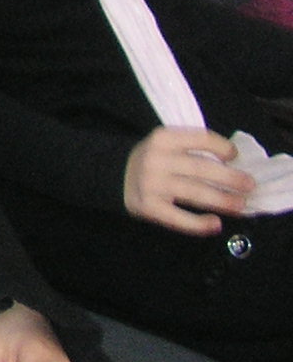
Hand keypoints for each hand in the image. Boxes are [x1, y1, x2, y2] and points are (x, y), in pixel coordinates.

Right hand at [124, 127, 250, 234]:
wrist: (111, 175)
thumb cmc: (150, 160)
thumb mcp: (166, 145)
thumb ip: (192, 150)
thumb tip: (232, 168)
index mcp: (163, 138)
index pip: (200, 138)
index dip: (222, 147)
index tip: (234, 156)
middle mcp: (157, 159)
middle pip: (202, 168)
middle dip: (231, 178)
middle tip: (249, 186)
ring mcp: (152, 184)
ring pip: (196, 193)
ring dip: (223, 201)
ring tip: (240, 206)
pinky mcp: (149, 207)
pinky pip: (179, 218)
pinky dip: (200, 223)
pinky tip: (215, 224)